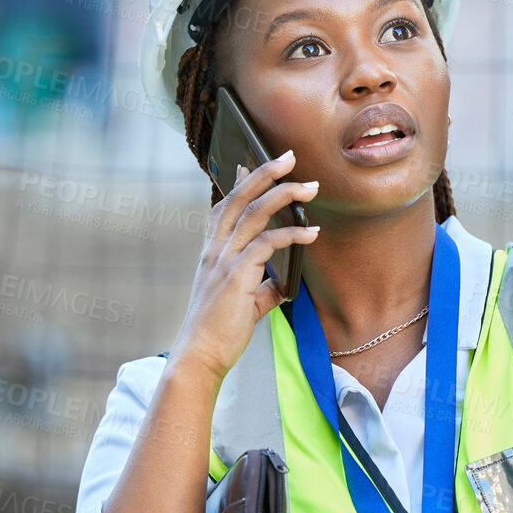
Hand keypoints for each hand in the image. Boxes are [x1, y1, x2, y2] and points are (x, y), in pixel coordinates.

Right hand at [169, 149, 320, 381]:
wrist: (200, 355)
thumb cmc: (218, 332)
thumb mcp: (242, 304)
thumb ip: (260, 288)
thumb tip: (281, 285)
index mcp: (212, 253)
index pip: (223, 207)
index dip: (237, 183)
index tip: (248, 162)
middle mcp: (215, 251)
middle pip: (239, 198)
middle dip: (265, 173)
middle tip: (289, 157)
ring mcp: (224, 260)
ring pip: (254, 213)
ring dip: (285, 194)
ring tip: (310, 186)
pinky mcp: (237, 275)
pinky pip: (267, 243)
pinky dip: (292, 234)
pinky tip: (311, 233)